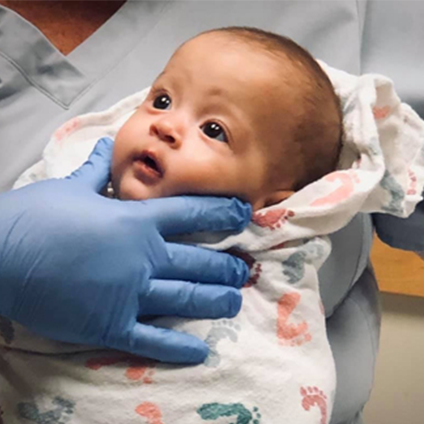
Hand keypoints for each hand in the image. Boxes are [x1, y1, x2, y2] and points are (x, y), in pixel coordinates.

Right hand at [0, 137, 250, 362]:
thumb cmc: (35, 217)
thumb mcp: (70, 187)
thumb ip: (96, 170)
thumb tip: (104, 144)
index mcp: (136, 221)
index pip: (192, 214)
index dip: (223, 213)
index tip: (244, 214)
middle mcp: (142, 256)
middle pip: (199, 261)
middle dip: (226, 265)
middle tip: (244, 269)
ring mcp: (129, 293)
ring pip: (186, 298)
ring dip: (215, 301)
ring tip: (235, 302)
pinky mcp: (110, 325)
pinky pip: (151, 339)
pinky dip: (177, 347)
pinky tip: (201, 351)